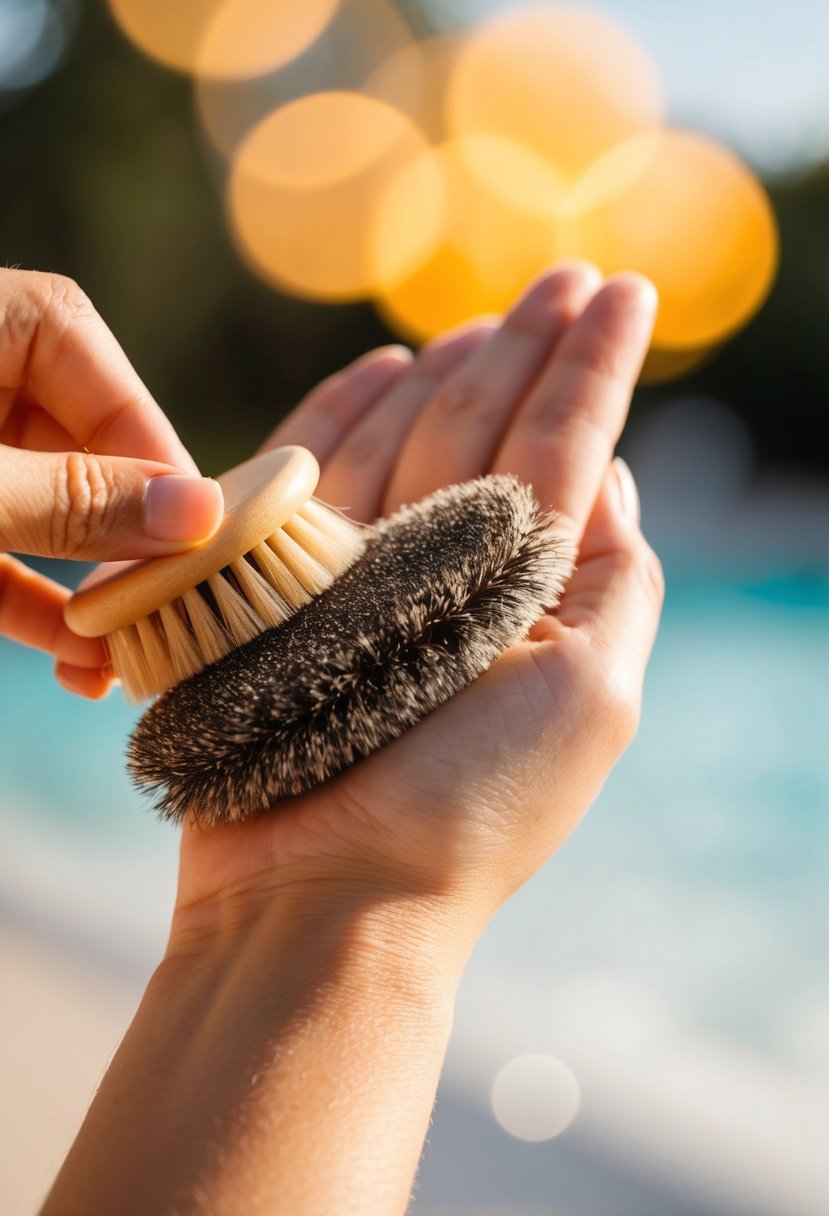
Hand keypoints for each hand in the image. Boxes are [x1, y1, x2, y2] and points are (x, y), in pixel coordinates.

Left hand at [0, 270, 222, 697]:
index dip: (163, 470)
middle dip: (129, 550)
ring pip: (47, 516)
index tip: (205, 546)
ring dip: (88, 594)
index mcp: (0, 321)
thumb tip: (200, 514)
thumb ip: (71, 500)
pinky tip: (80, 667)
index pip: (113, 385)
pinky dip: (33, 607)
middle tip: (178, 615)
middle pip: (90, 457)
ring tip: (132, 663)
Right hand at [172, 264, 662, 947]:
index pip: (568, 453)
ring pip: (411, 440)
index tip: (620, 293)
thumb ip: (615, 576)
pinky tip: (378, 368)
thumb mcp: (596, 695)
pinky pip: (316, 477)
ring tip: (482, 315)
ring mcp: (365, 576)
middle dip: (528, 350)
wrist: (327, 896)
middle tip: (563, 276)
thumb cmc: (472, 808)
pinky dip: (343, 417)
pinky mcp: (287, 586)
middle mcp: (452, 577)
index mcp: (532, 597)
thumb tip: (611, 475)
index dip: (592, 371)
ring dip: (448, 370)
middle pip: (490, 431)